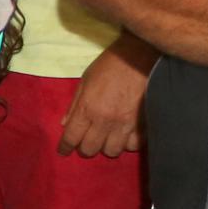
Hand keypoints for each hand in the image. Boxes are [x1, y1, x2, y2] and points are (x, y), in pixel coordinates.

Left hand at [58, 41, 150, 157]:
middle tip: (86, 142)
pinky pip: (133, 145)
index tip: (63, 151)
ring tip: (106, 138)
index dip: (65, 147)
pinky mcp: (144, 124)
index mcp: (87, 108)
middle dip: (85, 148)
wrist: (140, 57)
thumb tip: (65, 124)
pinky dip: (127, 144)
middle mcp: (105, 121)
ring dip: (106, 147)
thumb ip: (75, 105)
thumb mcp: (85, 81)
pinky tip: (125, 136)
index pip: (72, 137)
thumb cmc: (109, 66)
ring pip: (112, 151)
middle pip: (91, 149)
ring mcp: (126, 124)